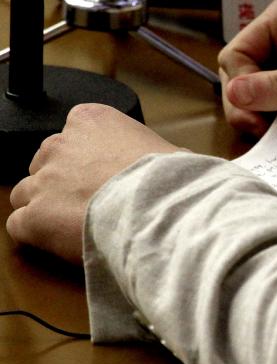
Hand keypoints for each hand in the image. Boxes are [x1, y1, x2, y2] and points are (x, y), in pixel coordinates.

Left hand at [6, 104, 182, 264]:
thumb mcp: (171, 153)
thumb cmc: (170, 181)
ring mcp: (43, 181)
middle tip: (90, 203)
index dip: (87, 158)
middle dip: (62, 182)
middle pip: (46, 163)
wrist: (159, 209)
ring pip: (26, 193)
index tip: (103, 174)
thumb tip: (171, 166)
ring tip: (74, 227)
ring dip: (46, 208)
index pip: (74, 133)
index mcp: (92, 120)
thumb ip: (153, 153)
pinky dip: (36, 235)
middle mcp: (60, 145)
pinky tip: (61, 243)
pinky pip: (19, 225)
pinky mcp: (35, 217)